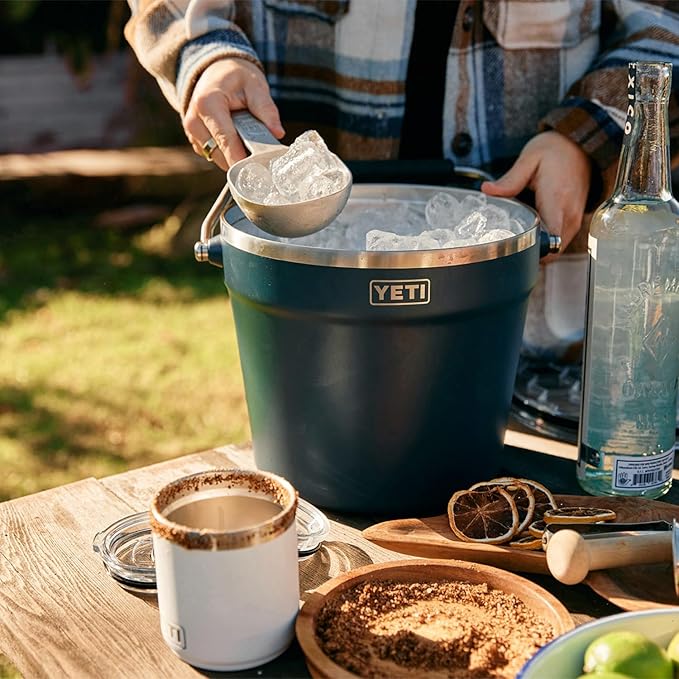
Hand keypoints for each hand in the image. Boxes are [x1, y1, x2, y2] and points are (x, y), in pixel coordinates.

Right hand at [183, 58, 283, 169]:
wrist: (215, 71)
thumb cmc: (235, 77)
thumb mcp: (255, 85)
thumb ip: (266, 109)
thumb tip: (277, 133)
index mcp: (208, 104)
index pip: (226, 140)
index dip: (242, 159)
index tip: (257, 170)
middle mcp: (194, 121)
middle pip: (220, 154)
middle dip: (241, 158)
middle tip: (262, 153)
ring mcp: (192, 133)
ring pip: (217, 158)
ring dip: (235, 155)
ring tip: (247, 139)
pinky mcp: (196, 142)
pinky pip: (215, 156)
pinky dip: (228, 154)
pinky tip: (237, 140)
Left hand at [481, 131, 590, 254]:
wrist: (580, 147)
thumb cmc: (556, 152)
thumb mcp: (529, 159)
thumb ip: (510, 180)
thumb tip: (487, 191)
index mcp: (557, 201)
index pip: (550, 240)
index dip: (530, 248)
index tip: (512, 247)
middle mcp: (569, 216)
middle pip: (550, 251)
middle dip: (528, 252)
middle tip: (506, 245)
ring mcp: (574, 222)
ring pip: (554, 250)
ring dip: (536, 249)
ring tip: (517, 237)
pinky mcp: (574, 224)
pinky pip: (558, 243)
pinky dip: (543, 243)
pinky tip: (529, 232)